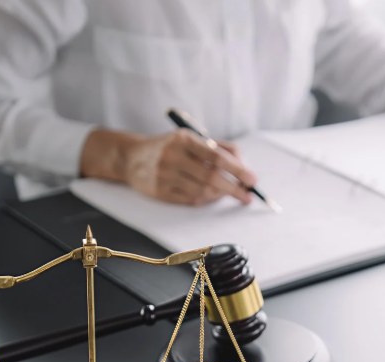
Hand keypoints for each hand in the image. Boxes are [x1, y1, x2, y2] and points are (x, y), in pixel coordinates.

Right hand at [81, 128, 255, 205]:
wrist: (132, 158)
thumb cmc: (171, 147)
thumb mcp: (192, 138)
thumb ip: (219, 148)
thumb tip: (244, 166)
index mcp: (183, 139)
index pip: (216, 156)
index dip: (237, 169)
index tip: (252, 179)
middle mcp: (172, 156)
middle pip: (211, 177)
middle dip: (234, 188)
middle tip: (248, 195)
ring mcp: (164, 176)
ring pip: (202, 191)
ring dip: (221, 195)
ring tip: (232, 193)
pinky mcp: (160, 192)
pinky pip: (191, 200)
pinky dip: (207, 200)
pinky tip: (214, 196)